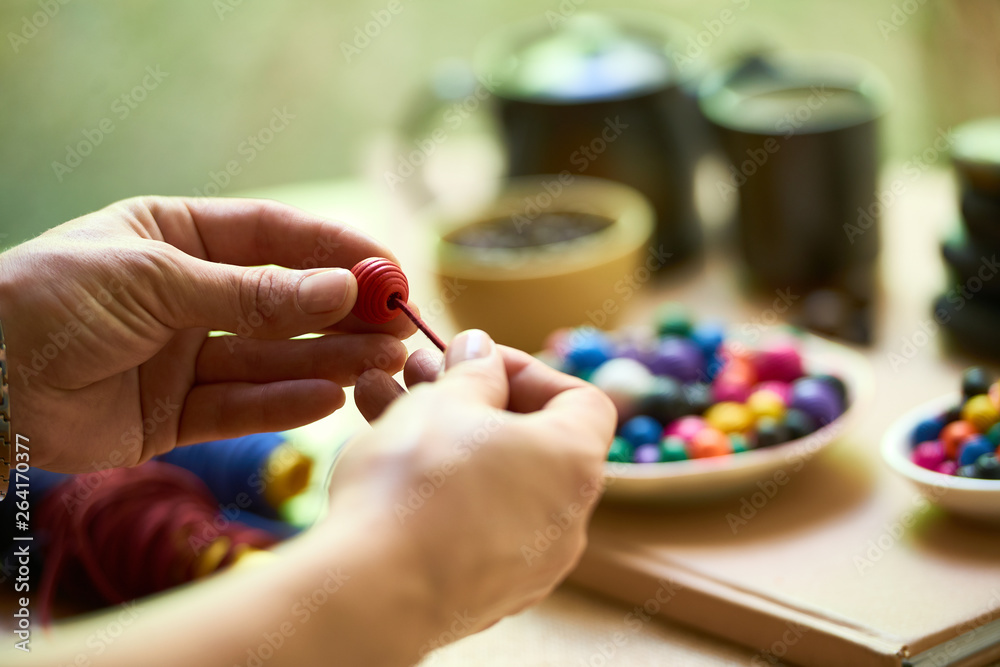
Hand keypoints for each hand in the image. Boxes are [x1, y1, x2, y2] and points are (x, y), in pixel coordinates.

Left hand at [0, 196, 414, 471]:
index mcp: (179, 238)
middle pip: (283, 303)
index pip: (275, 236)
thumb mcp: (156, 279)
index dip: (336, 250)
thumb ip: (250, 292)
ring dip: (327, 361)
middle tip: (397, 327)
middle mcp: (190, 296)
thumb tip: (341, 289)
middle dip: (342, 314)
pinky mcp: (176, 416)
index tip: (388, 269)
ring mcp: (185, 357)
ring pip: (270, 359)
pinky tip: (329, 398)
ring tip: (380, 363)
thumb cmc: (51, 300)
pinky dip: (283, 406)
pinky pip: (240, 408)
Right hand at [329, 330, 614, 649]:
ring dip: (443, 435)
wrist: (372, 594)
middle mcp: (567, 518)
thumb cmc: (419, 483)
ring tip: (381, 401)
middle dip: (471, 398)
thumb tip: (481, 352)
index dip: (528, 369)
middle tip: (418, 374)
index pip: (580, 398)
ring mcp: (529, 562)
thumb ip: (473, 370)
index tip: (476, 360)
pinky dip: (441, 486)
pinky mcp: (488, 592)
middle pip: (528, 438)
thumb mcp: (446, 400)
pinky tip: (384, 459)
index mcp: (574, 461)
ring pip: (490, 478)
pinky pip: (473, 522)